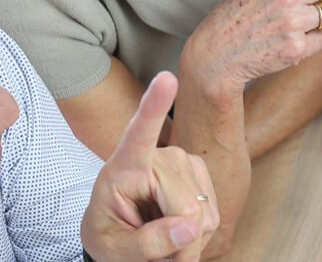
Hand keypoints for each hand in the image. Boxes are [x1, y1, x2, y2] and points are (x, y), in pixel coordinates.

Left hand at [81, 72, 219, 261]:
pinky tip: (179, 230)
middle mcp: (159, 155)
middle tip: (159, 260)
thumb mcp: (112, 248)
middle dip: (178, 245)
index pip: (139, 134)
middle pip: (185, 207)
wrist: (121, 232)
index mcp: (125, 165)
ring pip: (203, 214)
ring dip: (188, 241)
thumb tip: (190, 228)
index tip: (167, 78)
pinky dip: (199, 234)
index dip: (154, 107)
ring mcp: (184, 161)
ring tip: (163, 239)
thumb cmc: (108, 232)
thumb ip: (145, 243)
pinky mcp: (200, 172)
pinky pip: (213, 214)